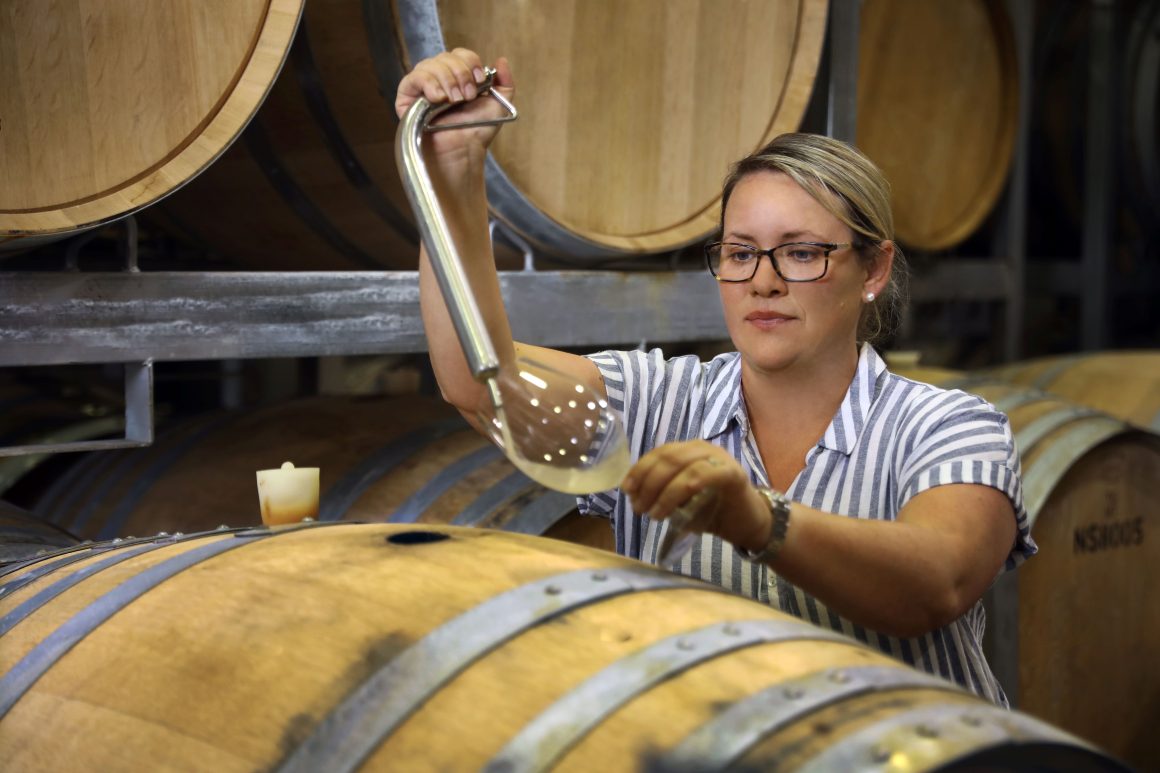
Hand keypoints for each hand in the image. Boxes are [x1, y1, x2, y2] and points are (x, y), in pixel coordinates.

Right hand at [395, 48, 514, 161]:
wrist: (463, 149)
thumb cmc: (477, 131)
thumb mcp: (498, 105)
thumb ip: (505, 82)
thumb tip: (501, 60)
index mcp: (458, 77)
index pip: (460, 54)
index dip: (470, 62)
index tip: (479, 80)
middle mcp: (439, 78)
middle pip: (446, 57)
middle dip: (460, 74)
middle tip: (467, 96)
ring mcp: (422, 87)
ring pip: (430, 65)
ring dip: (447, 81)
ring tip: (453, 101)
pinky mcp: (407, 97)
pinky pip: (413, 78)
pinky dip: (428, 84)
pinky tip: (438, 98)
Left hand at [621, 441, 769, 549]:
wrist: (748, 524)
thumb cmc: (713, 511)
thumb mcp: (681, 500)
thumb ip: (662, 492)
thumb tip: (634, 495)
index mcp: (688, 450)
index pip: (659, 453)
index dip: (639, 470)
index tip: (627, 490)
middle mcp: (702, 448)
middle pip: (667, 458)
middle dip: (648, 483)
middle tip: (639, 508)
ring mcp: (719, 458)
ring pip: (683, 467)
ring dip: (664, 492)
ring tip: (654, 514)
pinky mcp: (733, 473)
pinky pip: (706, 474)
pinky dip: (688, 486)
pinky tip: (676, 505)